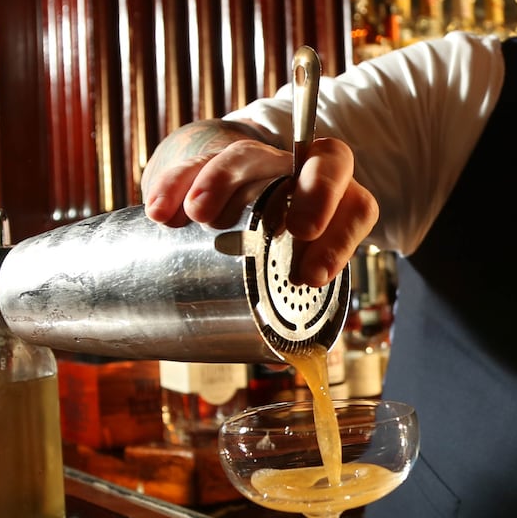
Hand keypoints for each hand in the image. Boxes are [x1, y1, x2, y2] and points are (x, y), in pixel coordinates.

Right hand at [142, 121, 377, 286]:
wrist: (222, 197)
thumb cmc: (268, 247)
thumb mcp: (288, 272)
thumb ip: (295, 302)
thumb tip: (303, 361)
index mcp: (336, 205)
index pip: (357, 208)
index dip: (343, 240)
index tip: (312, 276)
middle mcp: (304, 176)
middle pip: (327, 160)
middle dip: (317, 192)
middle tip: (296, 229)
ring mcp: (262, 162)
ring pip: (250, 156)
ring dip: (222, 181)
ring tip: (197, 214)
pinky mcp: (213, 158)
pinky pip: (195, 161)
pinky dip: (176, 183)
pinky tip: (159, 210)